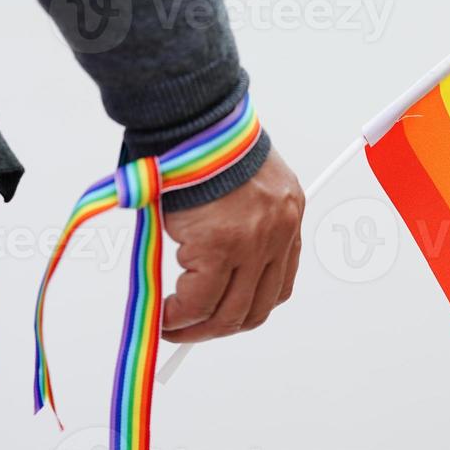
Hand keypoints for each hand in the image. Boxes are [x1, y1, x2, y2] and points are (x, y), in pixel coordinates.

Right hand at [160, 149, 304, 342]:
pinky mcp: (220, 246)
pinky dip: (178, 316)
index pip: (278, 286)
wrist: (191, 119)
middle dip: (219, 328)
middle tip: (188, 330)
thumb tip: (201, 264)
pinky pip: (198, 300)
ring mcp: (252, 243)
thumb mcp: (236, 184)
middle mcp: (278, 233)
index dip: (245, 308)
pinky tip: (162, 313)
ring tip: (170, 325)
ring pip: (229, 312)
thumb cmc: (204, 145)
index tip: (217, 315)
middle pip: (256, 308)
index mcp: (287, 216)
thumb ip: (233, 222)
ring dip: (197, 329)